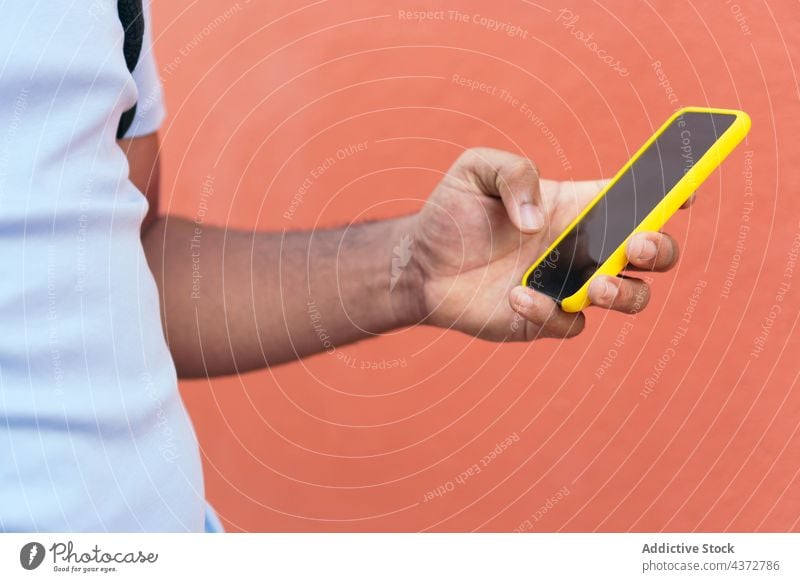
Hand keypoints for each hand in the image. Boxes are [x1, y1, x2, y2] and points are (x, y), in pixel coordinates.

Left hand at [409, 148, 680, 340]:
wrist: (419, 263)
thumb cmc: (452, 213)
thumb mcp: (477, 171)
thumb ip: (515, 173)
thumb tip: (541, 222)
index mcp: (580, 206)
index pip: (640, 198)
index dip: (671, 193)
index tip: (684, 191)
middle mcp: (585, 247)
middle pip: (653, 253)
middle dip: (660, 249)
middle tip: (636, 245)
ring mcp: (570, 286)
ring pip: (630, 296)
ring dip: (626, 293)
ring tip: (597, 284)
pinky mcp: (545, 319)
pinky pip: (570, 324)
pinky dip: (551, 313)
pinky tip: (516, 295)